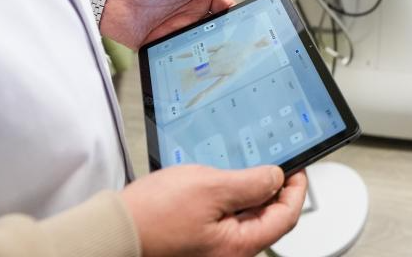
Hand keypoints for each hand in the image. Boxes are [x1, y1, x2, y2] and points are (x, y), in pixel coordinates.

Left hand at [100, 0, 239, 48]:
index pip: (224, 7)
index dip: (235, 15)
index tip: (246, 24)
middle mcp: (189, 13)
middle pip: (215, 29)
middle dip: (226, 36)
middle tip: (236, 44)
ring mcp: (175, 29)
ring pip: (200, 44)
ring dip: (208, 49)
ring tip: (219, 56)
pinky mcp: (160, 44)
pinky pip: (178, 54)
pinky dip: (186, 59)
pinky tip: (195, 61)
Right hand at [121, 165, 306, 256]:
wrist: (113, 229)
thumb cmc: (153, 214)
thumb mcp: (212, 187)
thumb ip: (251, 184)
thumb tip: (277, 178)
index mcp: (237, 247)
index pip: (285, 218)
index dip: (296, 190)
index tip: (297, 169)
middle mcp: (227, 252)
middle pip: (267, 219)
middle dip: (274, 190)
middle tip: (275, 164)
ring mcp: (212, 247)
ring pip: (245, 217)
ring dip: (250, 192)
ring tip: (246, 168)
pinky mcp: (197, 240)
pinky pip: (224, 217)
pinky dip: (230, 198)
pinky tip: (222, 181)